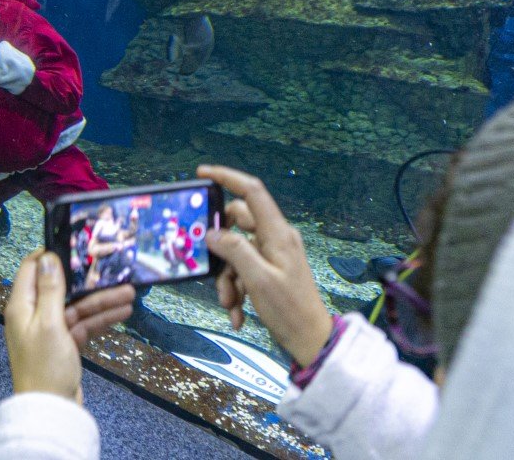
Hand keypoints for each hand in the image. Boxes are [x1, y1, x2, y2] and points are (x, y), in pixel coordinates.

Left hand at [4, 249, 134, 403]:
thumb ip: (50, 290)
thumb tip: (48, 257)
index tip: (75, 244)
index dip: (51, 255)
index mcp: (22, 306)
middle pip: (61, 288)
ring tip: (130, 292)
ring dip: (101, 300)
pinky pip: (83, 324)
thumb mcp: (49, 324)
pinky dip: (101, 318)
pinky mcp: (65, 344)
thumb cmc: (45, 366)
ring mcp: (50, 330)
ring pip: (77, 307)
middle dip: (87, 280)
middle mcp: (34, 314)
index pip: (32, 269)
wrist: (51, 411)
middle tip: (112, 268)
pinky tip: (122, 311)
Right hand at [199, 164, 332, 366]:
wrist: (310, 340)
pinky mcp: (270, 271)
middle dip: (221, 252)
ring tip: (229, 303)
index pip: (252, 191)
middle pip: (237, 226)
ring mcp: (273, 255)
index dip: (227, 177)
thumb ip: (234, 251)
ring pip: (237, 253)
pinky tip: (238, 313)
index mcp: (278, 233)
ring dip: (227, 279)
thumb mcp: (258, 280)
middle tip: (212, 272)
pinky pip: (244, 271)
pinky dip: (236, 290)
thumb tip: (212, 233)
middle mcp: (276, 238)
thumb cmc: (290, 310)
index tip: (203, 173)